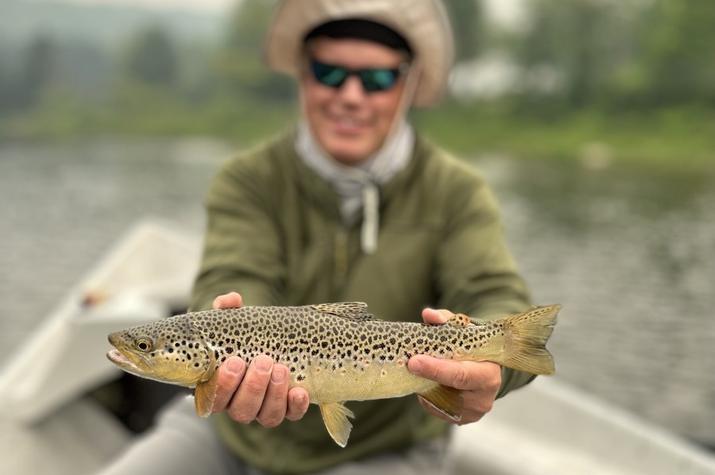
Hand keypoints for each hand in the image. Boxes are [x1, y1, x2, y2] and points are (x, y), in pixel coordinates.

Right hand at [207, 292, 309, 426]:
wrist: (272, 339)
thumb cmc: (244, 333)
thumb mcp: (233, 320)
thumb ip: (227, 309)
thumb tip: (229, 301)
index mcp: (219, 387)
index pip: (213, 399)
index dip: (223, 385)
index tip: (235, 361)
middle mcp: (239, 403)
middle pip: (241, 410)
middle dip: (253, 387)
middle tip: (263, 361)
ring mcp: (264, 409)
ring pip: (266, 416)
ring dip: (273, 395)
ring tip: (281, 368)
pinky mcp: (287, 408)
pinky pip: (292, 415)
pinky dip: (296, 406)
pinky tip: (299, 391)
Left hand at [408, 308, 500, 424]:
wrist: (485, 370)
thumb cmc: (473, 347)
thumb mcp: (464, 330)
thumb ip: (447, 321)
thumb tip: (429, 315)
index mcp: (489, 373)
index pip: (461, 374)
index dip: (437, 369)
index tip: (415, 361)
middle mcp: (483, 397)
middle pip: (450, 389)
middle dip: (428, 376)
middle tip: (409, 364)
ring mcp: (471, 412)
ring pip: (439, 400)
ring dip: (424, 385)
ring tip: (418, 369)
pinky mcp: (459, 419)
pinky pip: (436, 408)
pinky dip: (427, 394)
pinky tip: (425, 381)